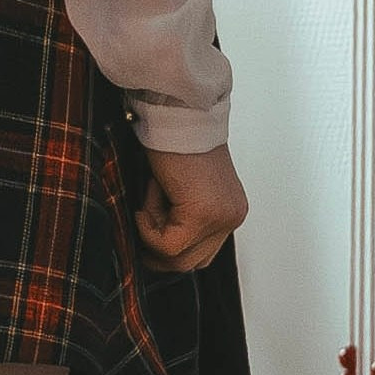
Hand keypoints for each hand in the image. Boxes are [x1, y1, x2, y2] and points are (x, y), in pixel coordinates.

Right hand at [134, 141, 247, 274]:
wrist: (177, 112)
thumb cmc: (174, 141)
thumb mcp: (184, 189)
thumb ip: (182, 217)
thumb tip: (157, 252)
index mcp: (231, 210)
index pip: (201, 254)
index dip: (169, 246)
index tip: (148, 223)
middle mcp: (233, 216)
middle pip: (192, 263)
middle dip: (159, 248)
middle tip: (141, 218)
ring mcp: (222, 218)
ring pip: (179, 259)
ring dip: (153, 231)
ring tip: (151, 195)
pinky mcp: (203, 215)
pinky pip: (168, 244)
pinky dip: (148, 224)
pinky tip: (151, 190)